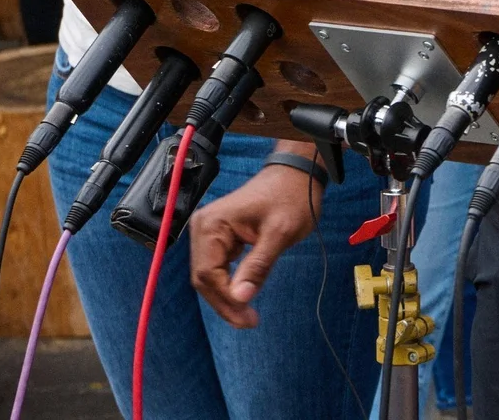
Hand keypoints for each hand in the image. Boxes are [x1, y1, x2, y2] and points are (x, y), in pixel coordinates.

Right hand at [190, 164, 321, 327]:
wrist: (295, 175)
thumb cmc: (290, 198)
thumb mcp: (279, 234)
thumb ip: (258, 266)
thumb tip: (240, 298)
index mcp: (212, 224)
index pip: (208, 275)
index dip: (226, 300)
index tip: (248, 317)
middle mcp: (203, 227)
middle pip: (204, 279)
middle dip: (226, 303)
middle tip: (249, 322)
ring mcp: (209, 232)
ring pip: (209, 277)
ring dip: (227, 298)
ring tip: (248, 315)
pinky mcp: (218, 237)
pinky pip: (217, 268)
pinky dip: (230, 285)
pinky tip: (245, 295)